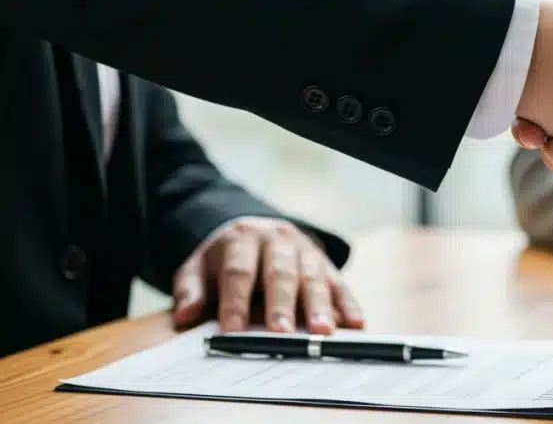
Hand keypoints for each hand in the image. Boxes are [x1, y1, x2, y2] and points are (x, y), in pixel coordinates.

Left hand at [172, 217, 363, 333]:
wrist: (256, 231)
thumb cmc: (226, 259)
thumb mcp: (198, 268)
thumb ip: (190, 290)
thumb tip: (185, 315)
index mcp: (243, 239)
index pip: (239, 271)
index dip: (235, 301)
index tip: (232, 330)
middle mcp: (278, 240)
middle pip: (280, 273)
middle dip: (282, 304)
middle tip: (282, 333)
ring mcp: (306, 251)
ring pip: (313, 277)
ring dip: (320, 306)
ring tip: (322, 332)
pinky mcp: (326, 264)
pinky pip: (340, 284)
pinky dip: (349, 305)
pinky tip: (356, 324)